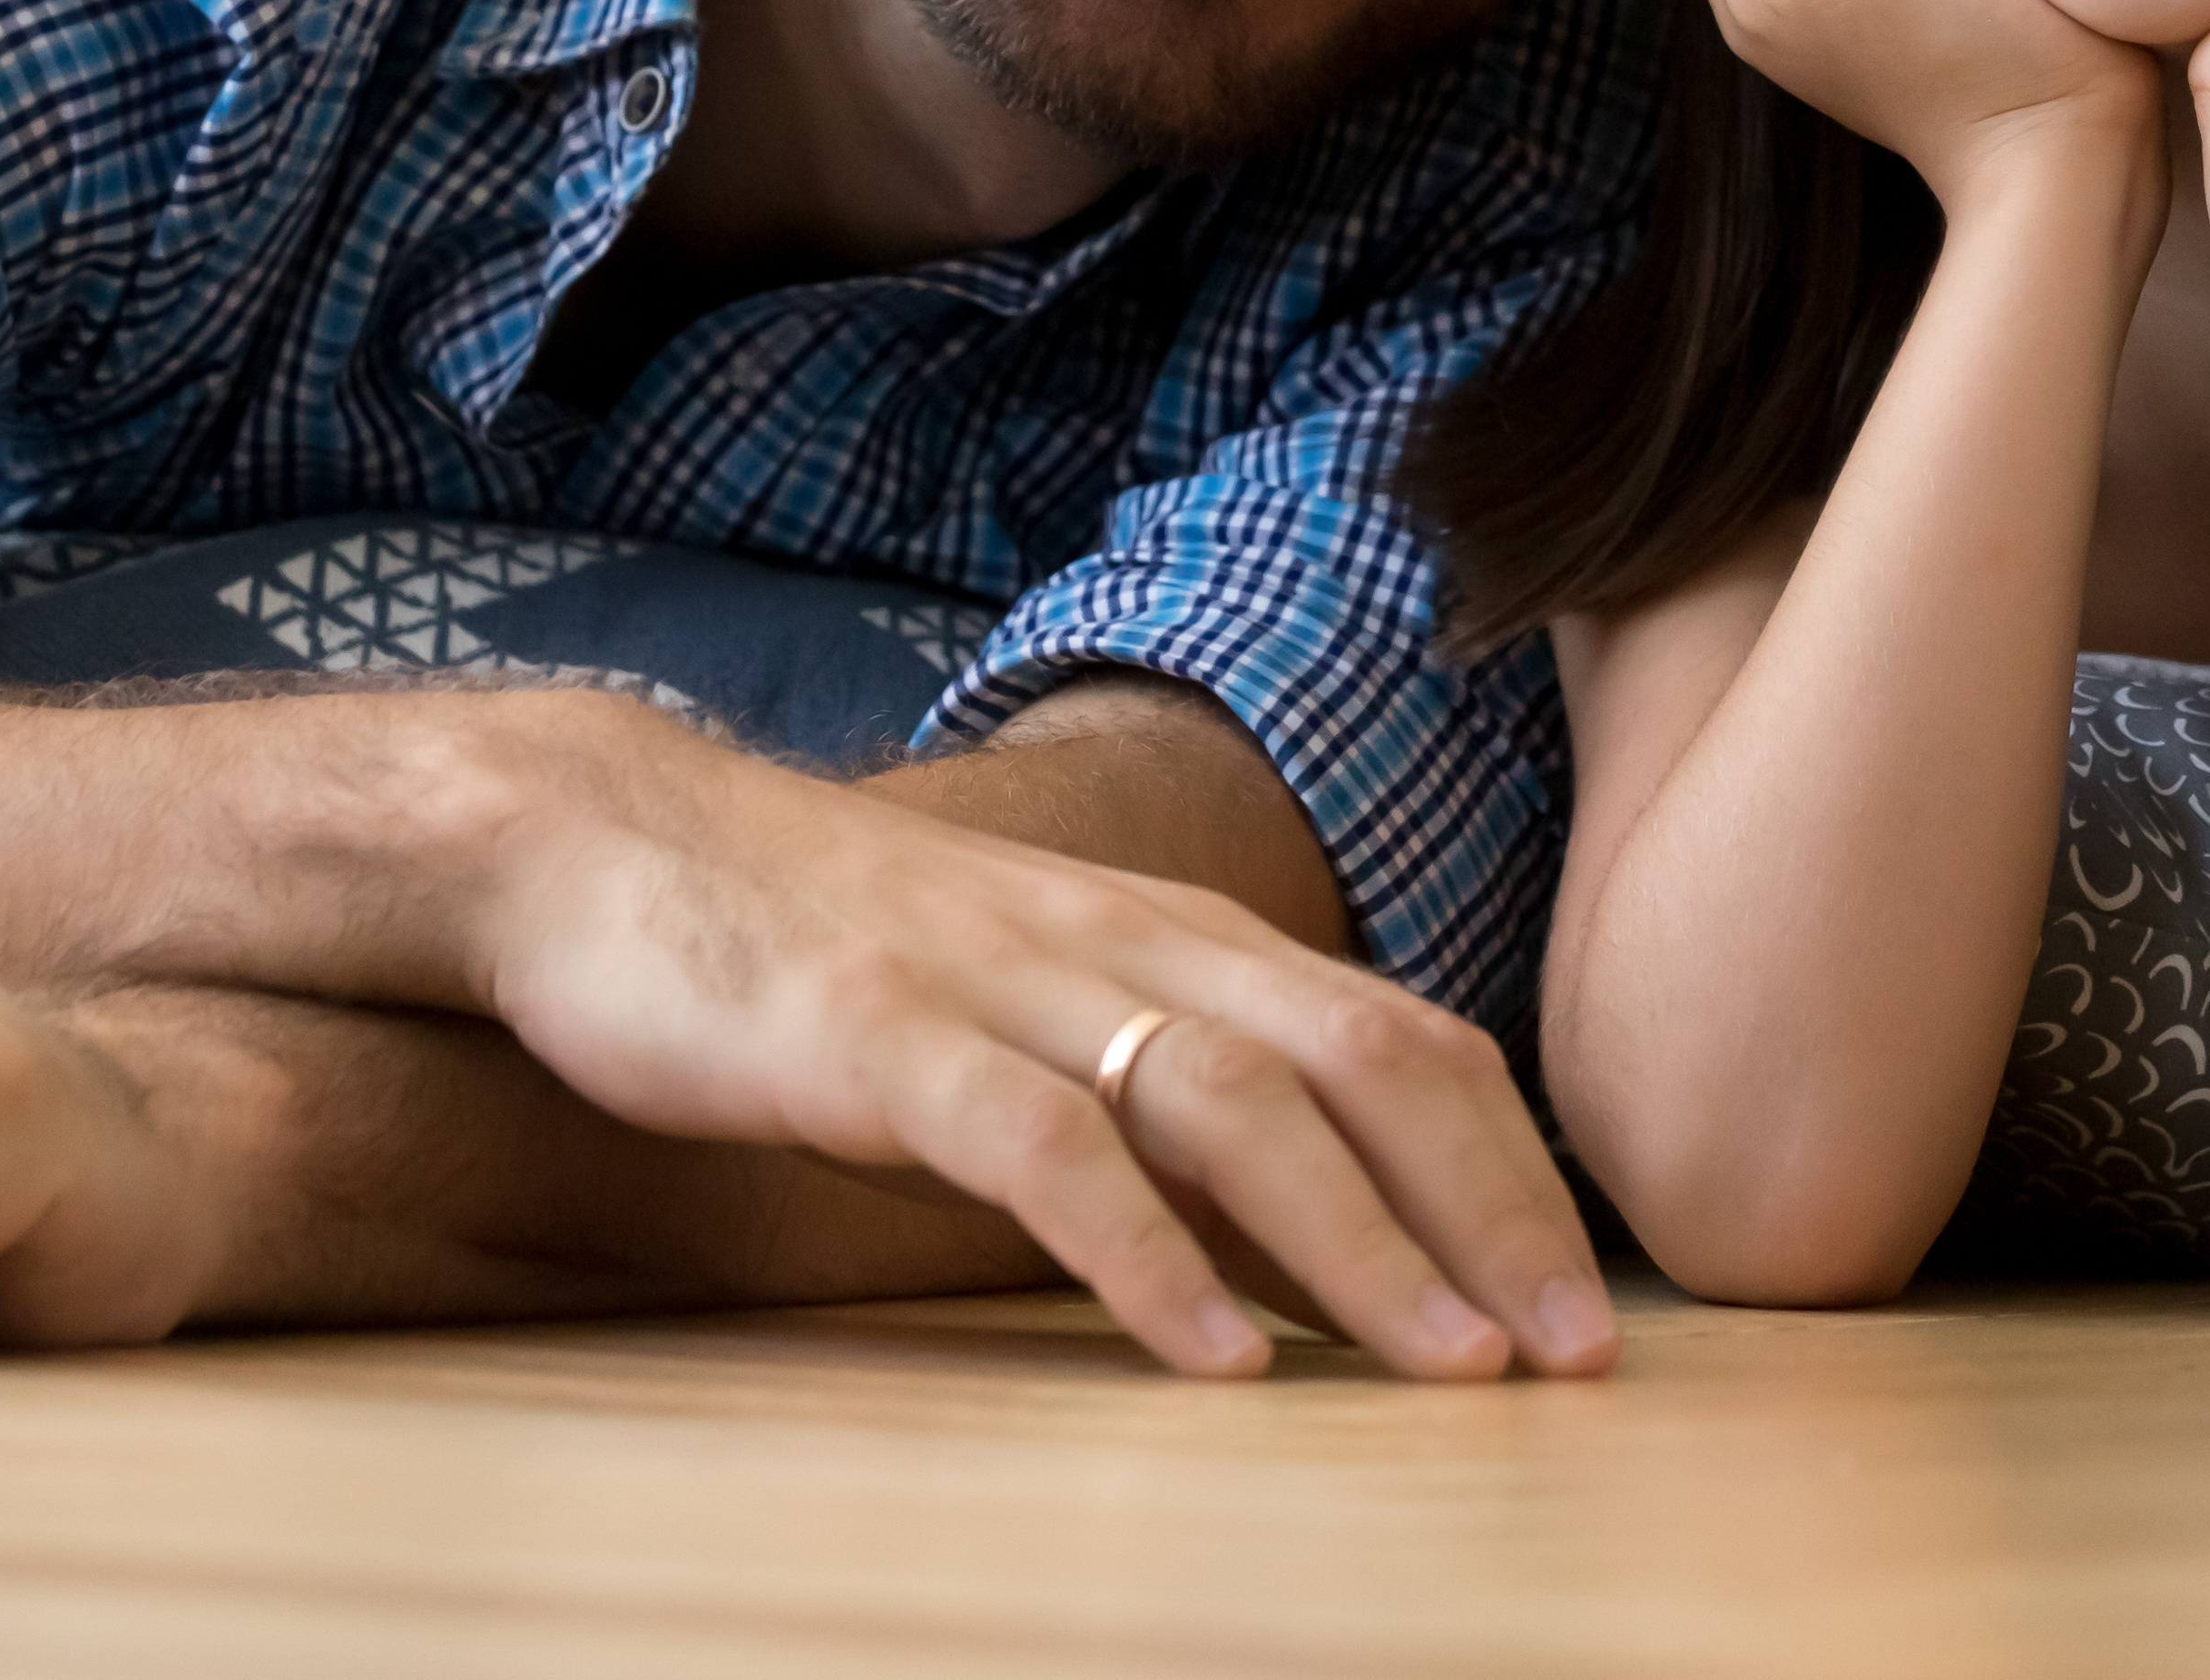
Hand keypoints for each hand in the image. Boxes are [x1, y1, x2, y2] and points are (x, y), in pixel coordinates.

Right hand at [456, 698, 1614, 1382]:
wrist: (611, 840)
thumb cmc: (843, 950)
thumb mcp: (1044, 1004)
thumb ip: (1174, 1091)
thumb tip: (1321, 1237)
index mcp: (1181, 935)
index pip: (1407, 1039)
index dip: (1515, 1170)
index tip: (1597, 1306)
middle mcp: (1124, 942)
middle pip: (1362, 1064)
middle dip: (1490, 1212)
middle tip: (1582, 1356)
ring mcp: (1003, 984)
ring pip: (1230, 1102)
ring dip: (1357, 1241)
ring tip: (1446, 1369)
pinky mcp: (878, 1039)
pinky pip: (1042, 1148)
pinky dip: (1142, 1255)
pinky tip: (1214, 1357)